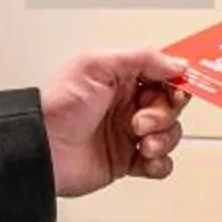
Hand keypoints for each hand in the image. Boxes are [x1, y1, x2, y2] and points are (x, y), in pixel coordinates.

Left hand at [41, 48, 189, 198]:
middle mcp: (127, 104)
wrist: (41, 149)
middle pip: (171, 105)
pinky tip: (146, 159)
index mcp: (121, 78)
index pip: (163, 74)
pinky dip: (160, 163)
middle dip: (164, 113)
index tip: (180, 88)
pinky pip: (160, 163)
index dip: (176, 81)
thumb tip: (176, 63)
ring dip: (163, 138)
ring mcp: (128, 133)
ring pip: (169, 134)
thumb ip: (141, 58)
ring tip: (142, 142)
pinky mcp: (127, 160)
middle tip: (141, 121)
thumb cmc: (57, 106)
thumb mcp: (96, 64)